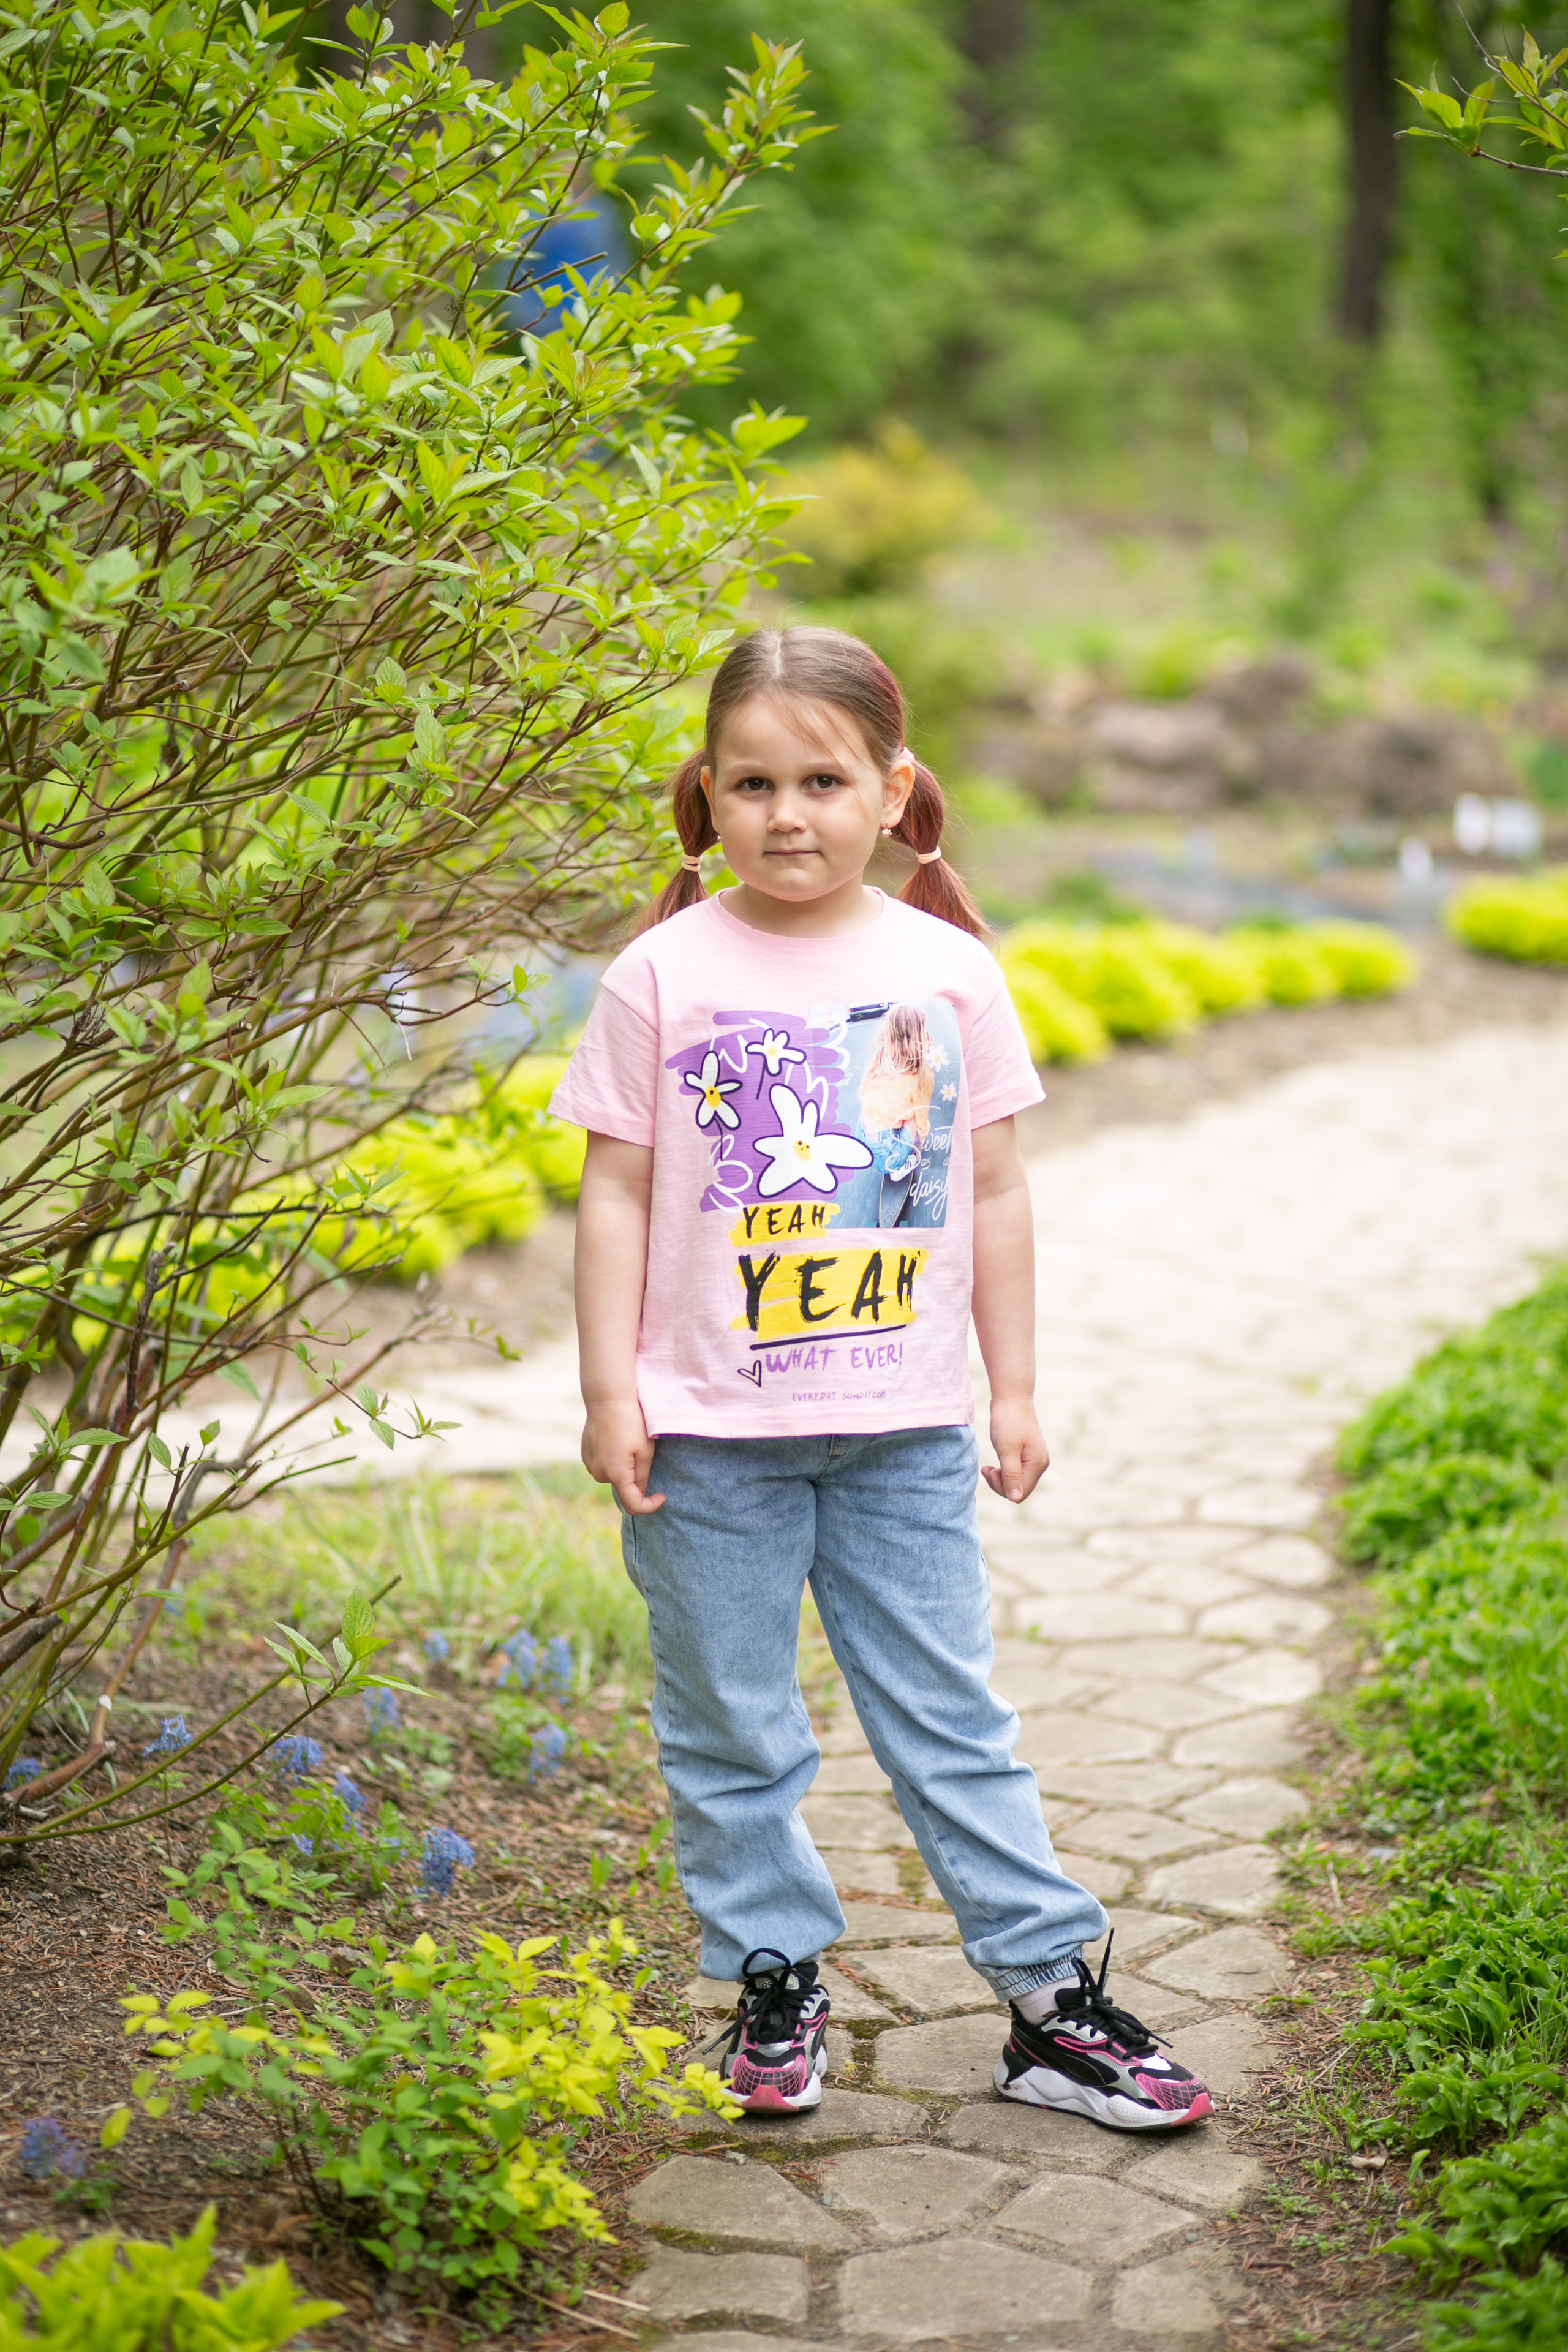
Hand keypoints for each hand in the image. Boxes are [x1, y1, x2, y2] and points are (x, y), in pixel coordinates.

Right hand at [582, 1399, 664, 1514]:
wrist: (608, 1399)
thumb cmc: (632, 1423)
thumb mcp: (645, 1451)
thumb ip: (642, 1476)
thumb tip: (640, 1494)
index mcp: (617, 1475)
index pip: (633, 1505)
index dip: (650, 1505)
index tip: (662, 1496)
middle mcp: (600, 1473)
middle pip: (623, 1489)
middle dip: (636, 1480)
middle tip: (643, 1454)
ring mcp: (590, 1464)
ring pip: (612, 1477)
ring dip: (623, 1470)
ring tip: (628, 1444)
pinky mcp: (585, 1455)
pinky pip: (602, 1466)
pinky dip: (612, 1461)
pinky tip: (616, 1441)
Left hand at [982, 1396, 1049, 1503]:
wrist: (1012, 1398)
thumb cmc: (1008, 1422)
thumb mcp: (1006, 1450)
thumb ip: (1011, 1475)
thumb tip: (1015, 1499)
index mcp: (1037, 1465)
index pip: (1019, 1493)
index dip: (1001, 1488)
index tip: (989, 1471)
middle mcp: (1041, 1464)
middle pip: (1019, 1489)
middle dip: (1000, 1483)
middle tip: (986, 1468)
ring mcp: (1036, 1459)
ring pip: (1017, 1481)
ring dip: (1001, 1477)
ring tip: (989, 1466)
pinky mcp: (1029, 1454)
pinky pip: (1017, 1472)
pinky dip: (1004, 1470)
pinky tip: (996, 1463)